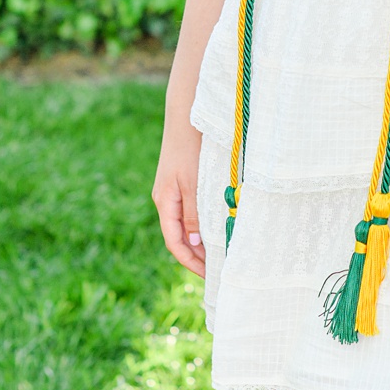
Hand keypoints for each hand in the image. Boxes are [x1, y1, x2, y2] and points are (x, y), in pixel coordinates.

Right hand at [152, 113, 207, 278]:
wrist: (186, 114)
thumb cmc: (189, 147)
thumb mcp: (192, 182)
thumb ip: (193, 211)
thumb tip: (193, 242)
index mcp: (165, 202)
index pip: (176, 243)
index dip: (191, 262)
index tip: (210, 275)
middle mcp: (168, 199)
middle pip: (181, 236)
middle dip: (199, 255)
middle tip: (221, 269)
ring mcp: (176, 190)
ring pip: (189, 223)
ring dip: (204, 239)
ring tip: (224, 253)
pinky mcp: (185, 180)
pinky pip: (194, 209)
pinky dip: (206, 222)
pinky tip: (222, 225)